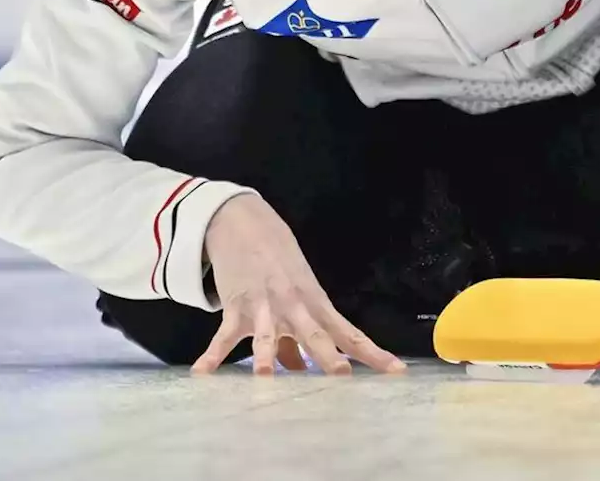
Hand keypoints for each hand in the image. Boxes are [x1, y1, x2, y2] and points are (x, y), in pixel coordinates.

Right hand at [194, 194, 406, 375]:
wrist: (245, 223)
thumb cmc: (278, 263)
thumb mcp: (299, 294)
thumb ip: (300, 336)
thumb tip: (301, 369)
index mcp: (316, 303)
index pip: (350, 333)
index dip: (373, 353)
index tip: (397, 370)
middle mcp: (295, 306)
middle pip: (315, 334)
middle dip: (328, 357)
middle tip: (342, 376)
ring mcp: (265, 305)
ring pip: (267, 334)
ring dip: (266, 355)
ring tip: (265, 377)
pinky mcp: (237, 304)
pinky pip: (224, 334)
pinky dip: (212, 354)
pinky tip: (202, 373)